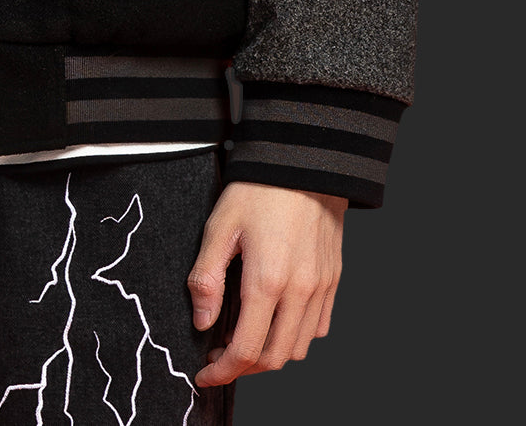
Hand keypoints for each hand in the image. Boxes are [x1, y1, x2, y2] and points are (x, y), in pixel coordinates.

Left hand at [187, 180, 345, 385]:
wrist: (303, 161)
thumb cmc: (258, 189)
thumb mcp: (219, 225)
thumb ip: (207, 277)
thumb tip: (203, 321)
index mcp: (267, 280)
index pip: (246, 349)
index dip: (223, 371)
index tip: (205, 374)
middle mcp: (300, 291)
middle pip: (274, 358)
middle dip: (244, 367)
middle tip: (220, 357)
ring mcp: (321, 287)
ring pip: (298, 347)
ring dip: (271, 353)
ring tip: (246, 335)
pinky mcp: (333, 279)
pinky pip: (318, 326)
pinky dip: (295, 334)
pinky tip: (275, 317)